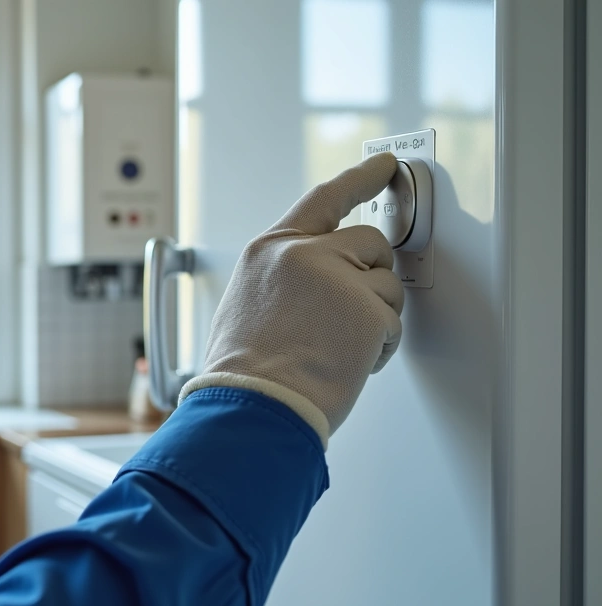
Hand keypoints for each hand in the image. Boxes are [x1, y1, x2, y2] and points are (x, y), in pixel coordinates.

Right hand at [179, 152, 403, 446]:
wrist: (253, 406)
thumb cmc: (245, 371)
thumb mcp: (250, 302)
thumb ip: (288, 276)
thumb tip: (324, 280)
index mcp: (270, 249)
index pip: (325, 199)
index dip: (360, 178)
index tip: (384, 165)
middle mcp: (304, 254)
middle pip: (370, 244)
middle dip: (370, 279)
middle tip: (345, 319)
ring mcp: (339, 279)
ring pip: (387, 286)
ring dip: (374, 318)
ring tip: (333, 347)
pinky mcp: (368, 311)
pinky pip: (393, 324)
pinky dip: (379, 349)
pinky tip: (345, 362)